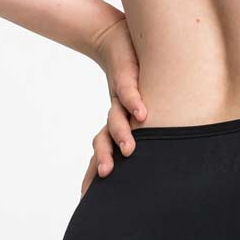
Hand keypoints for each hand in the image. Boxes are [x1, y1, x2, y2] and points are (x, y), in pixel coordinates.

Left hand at [82, 17, 147, 196]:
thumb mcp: (138, 120)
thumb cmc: (135, 88)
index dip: (94, 175)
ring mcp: (119, 99)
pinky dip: (134, 102)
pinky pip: (129, 91)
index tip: (88, 197)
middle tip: (107, 175)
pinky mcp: (128, 78)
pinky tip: (143, 114)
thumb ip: (141, 143)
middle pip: (102, 140)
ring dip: (121, 134)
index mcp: (114, 129)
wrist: (117, 41)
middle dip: (104, 158)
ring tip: (129, 149)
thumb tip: (151, 171)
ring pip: (114, 119)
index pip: (102, 156)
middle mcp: (114, 116)